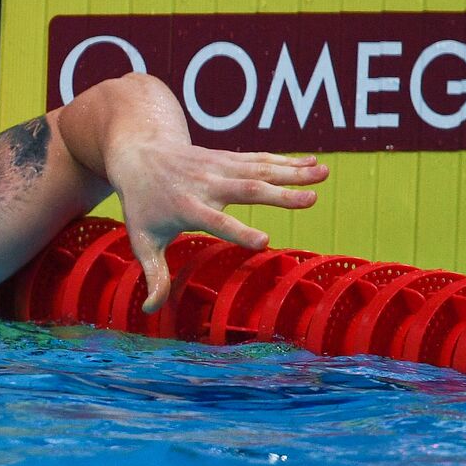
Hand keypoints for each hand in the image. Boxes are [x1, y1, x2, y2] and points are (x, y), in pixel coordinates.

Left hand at [104, 103, 328, 312]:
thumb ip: (153, 275)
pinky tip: (314, 162)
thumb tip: (151, 311)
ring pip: (260, 169)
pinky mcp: (227, 157)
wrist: (139, 154)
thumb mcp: (141, 240)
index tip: (265, 243)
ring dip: (294, 171)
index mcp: (187, 207)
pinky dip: (287, 161)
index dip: (239, 231)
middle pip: (247, 190)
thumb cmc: (142, 204)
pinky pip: (260, 159)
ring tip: (326, 173)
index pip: (216, 221)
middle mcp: (206, 184)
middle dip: (280, 195)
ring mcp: (219, 167)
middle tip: (312, 200)